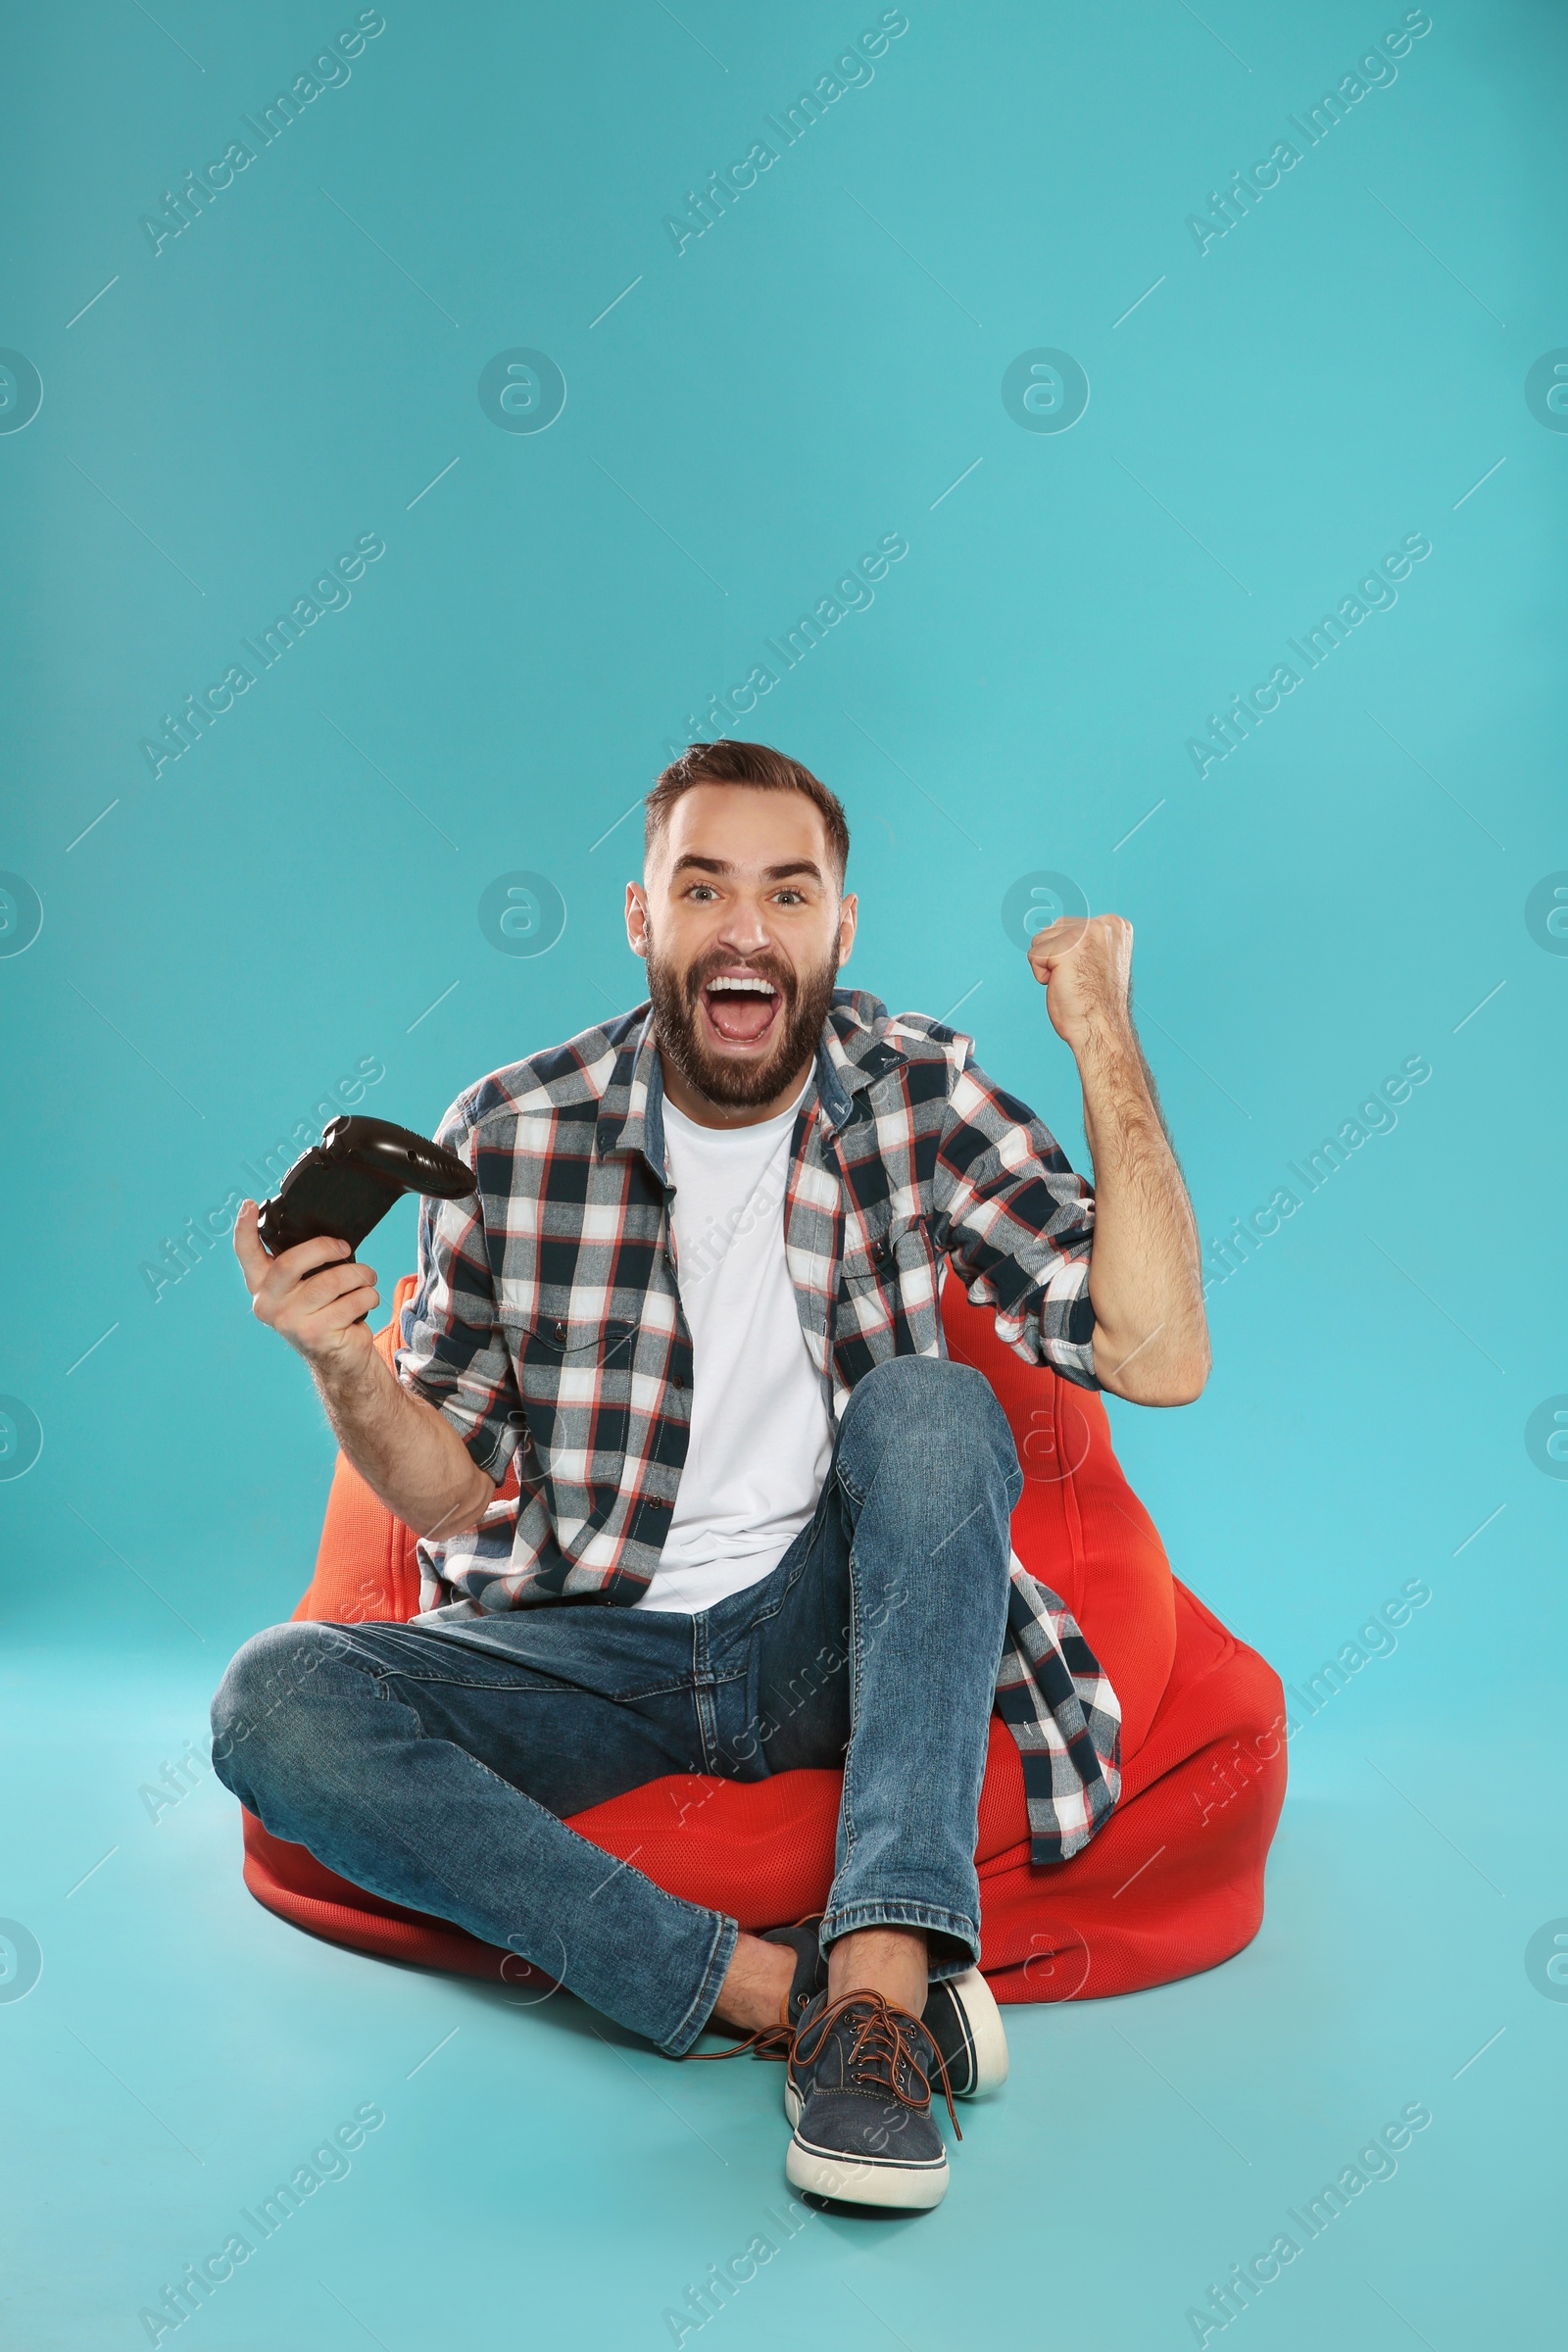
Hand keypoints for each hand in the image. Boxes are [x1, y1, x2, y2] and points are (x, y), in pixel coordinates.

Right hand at [233, 1200, 379, 1367]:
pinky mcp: (315, 1334)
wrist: (339, 1358)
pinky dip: (368, 1296)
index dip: (244, 1228)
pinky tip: (366, 1301)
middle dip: (326, 1247)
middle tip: (344, 1248)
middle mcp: (268, 1304)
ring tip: (366, 1278)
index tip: (249, 1205)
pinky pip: (352, 1301)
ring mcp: (290, 1322)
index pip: (246, 1253)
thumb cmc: (325, 1311)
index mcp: (261, 1285)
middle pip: (292, 1262)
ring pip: (331, 1281)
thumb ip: (302, 1263)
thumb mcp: (306, 1286)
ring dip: (359, 1275)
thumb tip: (323, 1234)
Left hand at [1026, 912, 1133, 1055]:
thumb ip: (1082, 939)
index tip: (1088, 972)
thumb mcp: (1095, 958)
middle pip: (1052, 929)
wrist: (1101, 1027)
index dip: (1067, 953)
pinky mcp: (1065, 948)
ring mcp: (1084, 934)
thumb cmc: (1096, 1001)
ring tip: (1072, 981)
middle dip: (1055, 957)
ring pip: (1040, 941)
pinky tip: (1063, 984)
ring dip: (1048, 966)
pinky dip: (1041, 976)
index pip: (1067, 924)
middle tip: (1078, 979)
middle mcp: (1103, 924)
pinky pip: (1033, 956)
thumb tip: (1050, 927)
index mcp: (1115, 925)